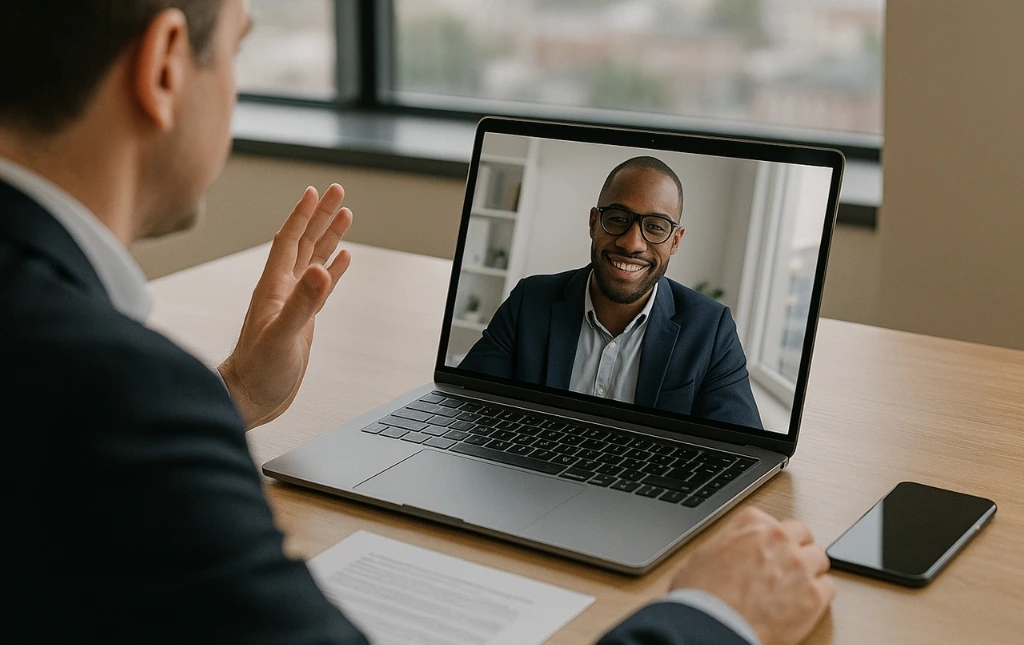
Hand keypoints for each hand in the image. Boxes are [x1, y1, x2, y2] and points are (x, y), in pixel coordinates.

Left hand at [218, 184, 352, 428]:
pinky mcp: (302, 318)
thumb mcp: (282, 336)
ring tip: (345, 215)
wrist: (251, 397)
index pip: (290, 241)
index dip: (303, 215)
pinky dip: (333, 269)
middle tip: (338, 191)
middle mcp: (282, 289)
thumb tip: (321, 271)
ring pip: (314, 259)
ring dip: (329, 236)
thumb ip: (302, 304)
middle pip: (304, 242)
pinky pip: (321, 285)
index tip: (316, 192)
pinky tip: (342, 260)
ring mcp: (293, 302)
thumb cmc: (258, 371)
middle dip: (321, 216)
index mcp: (274, 287)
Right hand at [670, 506, 833, 644]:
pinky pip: (829, 587)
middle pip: (802, 536)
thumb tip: (731, 553)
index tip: (769, 551)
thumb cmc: (700, 595)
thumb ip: (728, 545)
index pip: (775, 523)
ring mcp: (799, 566)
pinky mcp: (814, 596)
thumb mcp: (704, 555)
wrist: (710, 626)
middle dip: (796, 550)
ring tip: (794, 588)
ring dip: (809, 571)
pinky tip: (801, 604)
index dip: (772, 541)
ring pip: (819, 559)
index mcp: (752, 523)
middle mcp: (779, 539)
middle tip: (785, 568)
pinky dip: (818, 596)